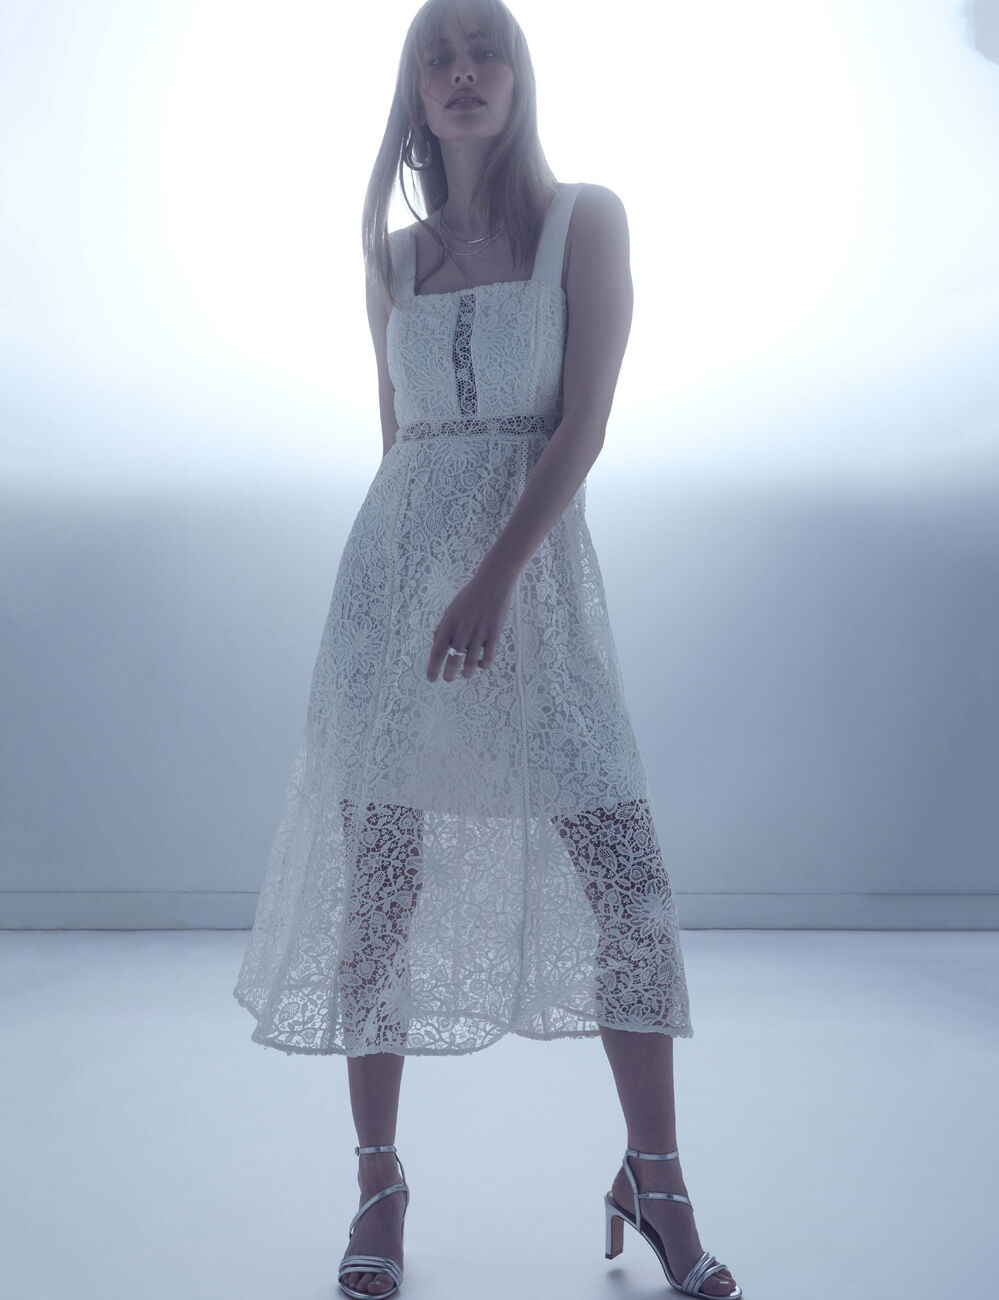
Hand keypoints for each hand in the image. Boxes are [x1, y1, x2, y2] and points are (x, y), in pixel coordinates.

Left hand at [427, 566, 515, 682]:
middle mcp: (462, 629)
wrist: (493, 582)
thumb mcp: (451, 610)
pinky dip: (483, 665)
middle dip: (449, 675)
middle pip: (453, 660)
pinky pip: (488, 658)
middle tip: (448, 679)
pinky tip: (480, 663)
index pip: (437, 651)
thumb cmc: (470, 596)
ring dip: (466, 673)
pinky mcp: (494, 634)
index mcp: (449, 623)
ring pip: (470, 663)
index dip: (433, 668)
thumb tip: (435, 646)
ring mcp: (479, 632)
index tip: (431, 679)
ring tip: (465, 674)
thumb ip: (442, 628)